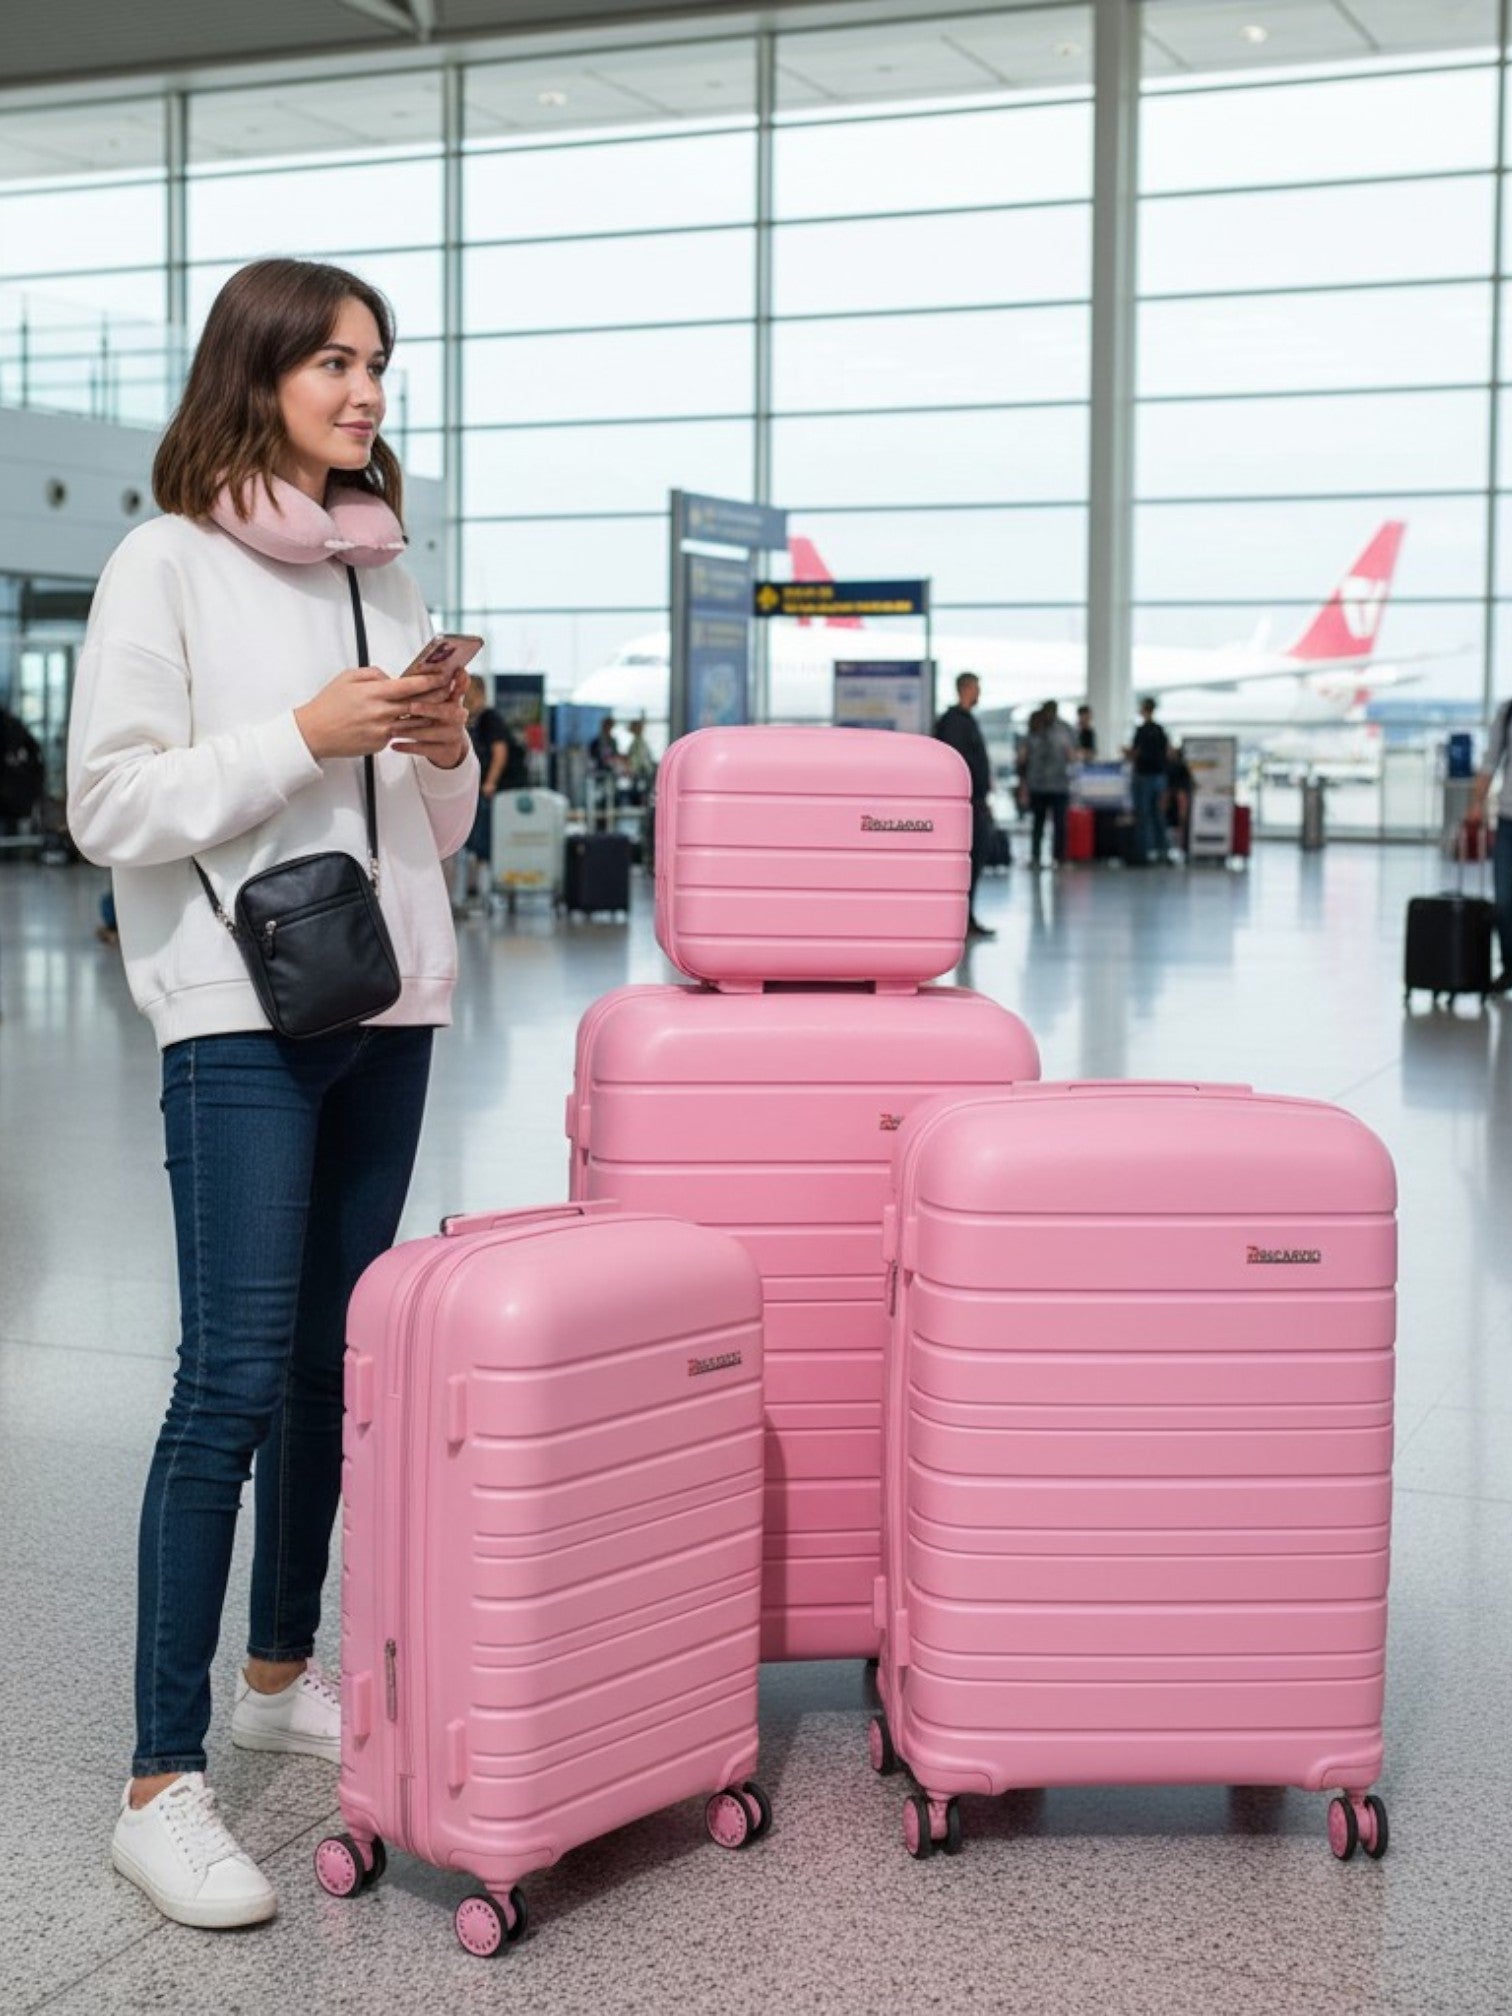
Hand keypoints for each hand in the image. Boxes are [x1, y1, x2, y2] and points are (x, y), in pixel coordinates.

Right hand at [295, 667, 435, 760]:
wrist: (314, 733)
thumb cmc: (329, 704)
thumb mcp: (348, 678)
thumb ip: (374, 674)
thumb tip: (392, 678)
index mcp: (374, 693)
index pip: (409, 685)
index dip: (429, 681)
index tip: (442, 676)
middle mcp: (381, 713)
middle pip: (418, 704)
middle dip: (436, 697)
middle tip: (449, 692)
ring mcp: (382, 731)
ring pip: (414, 723)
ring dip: (428, 716)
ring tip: (439, 709)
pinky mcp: (380, 744)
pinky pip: (398, 734)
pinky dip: (404, 728)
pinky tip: (411, 723)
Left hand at [390, 675, 470, 769]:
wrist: (446, 747)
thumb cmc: (436, 717)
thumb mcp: (438, 700)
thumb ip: (433, 685)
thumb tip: (422, 668)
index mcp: (455, 700)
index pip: (461, 687)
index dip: (460, 681)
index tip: (457, 671)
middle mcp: (458, 716)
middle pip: (447, 711)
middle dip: (428, 708)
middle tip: (411, 706)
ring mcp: (453, 735)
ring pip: (431, 732)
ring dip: (410, 731)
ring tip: (393, 729)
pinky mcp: (445, 751)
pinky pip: (425, 749)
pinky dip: (408, 747)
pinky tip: (394, 745)